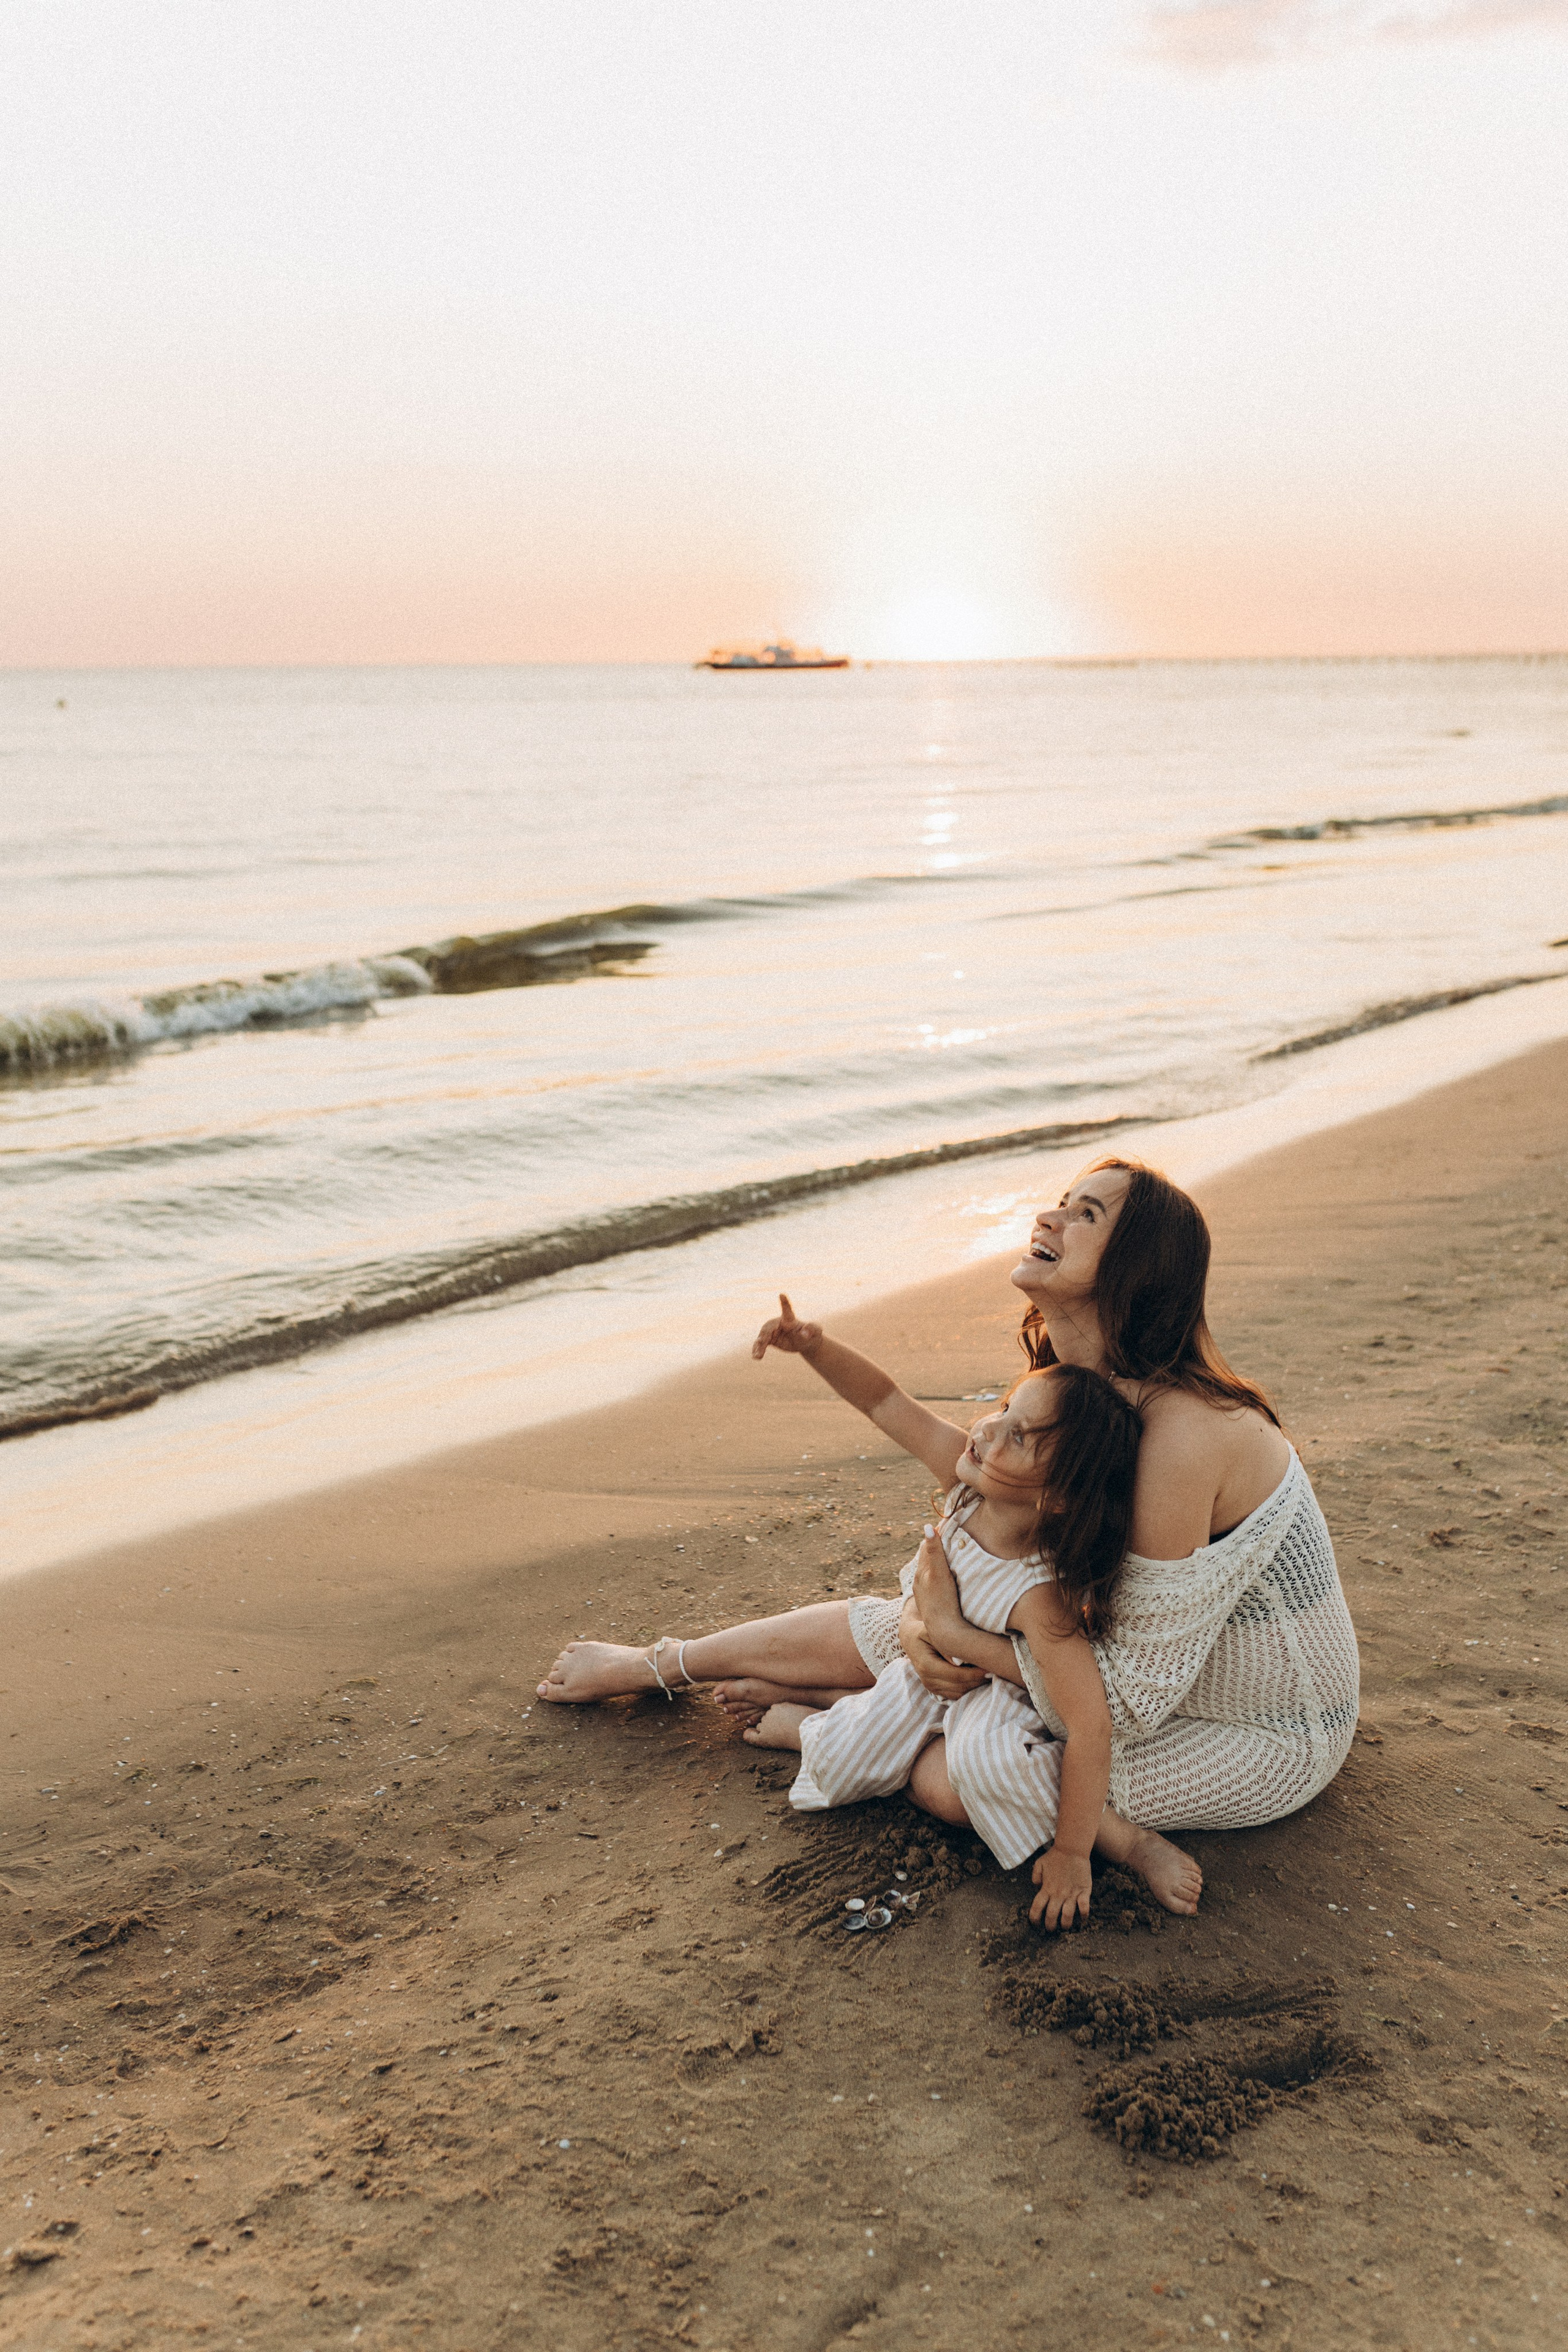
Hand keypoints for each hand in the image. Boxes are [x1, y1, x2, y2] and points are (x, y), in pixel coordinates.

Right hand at [751, 1292, 822, 1361]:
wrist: (806, 1342)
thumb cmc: (812, 1334)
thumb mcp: (816, 1331)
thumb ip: (811, 1330)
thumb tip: (804, 1334)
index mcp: (790, 1318)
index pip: (787, 1309)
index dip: (784, 1302)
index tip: (782, 1295)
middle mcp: (779, 1323)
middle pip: (769, 1327)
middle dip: (764, 1335)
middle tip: (761, 1343)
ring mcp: (773, 1331)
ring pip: (763, 1336)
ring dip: (759, 1346)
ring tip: (758, 1356)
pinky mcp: (770, 1339)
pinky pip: (762, 1343)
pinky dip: (757, 1349)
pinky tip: (755, 1356)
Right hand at [898, 1600, 986, 1701]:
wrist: (912, 1639)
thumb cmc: (923, 1630)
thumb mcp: (930, 1630)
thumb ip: (943, 1642)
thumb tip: (959, 1661)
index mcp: (926, 1666)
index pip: (956, 1675)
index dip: (975, 1674)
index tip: (991, 1668)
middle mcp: (927, 1681)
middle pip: (960, 1687)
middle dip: (979, 1681)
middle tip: (996, 1672)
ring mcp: (932, 1688)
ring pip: (960, 1693)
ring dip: (976, 1687)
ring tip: (991, 1675)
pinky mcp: (937, 1690)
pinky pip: (957, 1695)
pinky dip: (970, 1689)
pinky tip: (981, 1679)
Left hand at [912, 1525, 962, 1646]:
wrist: (944, 1631)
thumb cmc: (943, 1600)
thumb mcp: (939, 1572)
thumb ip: (934, 1551)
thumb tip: (927, 1526)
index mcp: (921, 1572)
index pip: (926, 1547)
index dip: (935, 1535)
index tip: (946, 1525)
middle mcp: (919, 1582)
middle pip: (926, 1559)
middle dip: (935, 1547)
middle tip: (949, 1536)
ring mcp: (924, 1594)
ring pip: (930, 1572)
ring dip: (937, 1562)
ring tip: (949, 1555)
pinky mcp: (931, 1604)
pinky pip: (934, 1584)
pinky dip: (939, 1576)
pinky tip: (947, 1579)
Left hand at [1030, 1845, 1091, 1931]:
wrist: (1072, 1849)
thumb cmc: (1055, 1856)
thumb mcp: (1039, 1864)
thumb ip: (1035, 1876)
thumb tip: (1036, 1887)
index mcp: (1046, 1889)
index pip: (1037, 1908)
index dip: (1034, 1919)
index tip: (1035, 1924)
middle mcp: (1058, 1894)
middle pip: (1051, 1916)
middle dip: (1050, 1926)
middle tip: (1050, 1930)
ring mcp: (1071, 1894)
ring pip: (1067, 1916)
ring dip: (1066, 1925)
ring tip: (1065, 1928)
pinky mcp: (1083, 1891)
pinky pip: (1084, 1907)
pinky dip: (1084, 1916)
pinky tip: (1082, 1920)